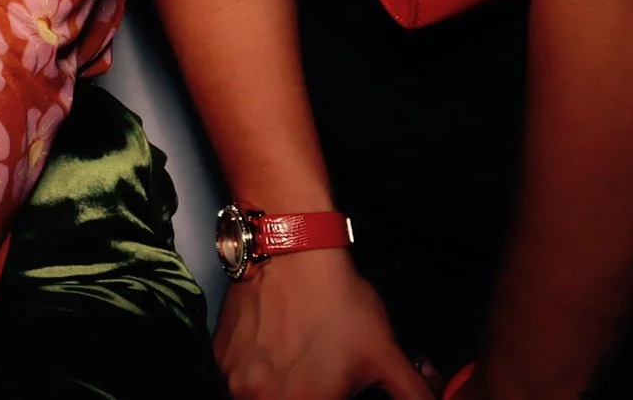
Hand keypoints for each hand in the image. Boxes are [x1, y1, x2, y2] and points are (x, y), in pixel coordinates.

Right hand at [213, 249, 432, 399]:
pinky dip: (257, 375)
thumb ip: (414, 395)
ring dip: (280, 389)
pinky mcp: (219, 359)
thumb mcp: (387, 354)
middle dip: (309, 393)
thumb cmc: (335, 299)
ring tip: (298, 359)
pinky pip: (238, 381)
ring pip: (261, 397)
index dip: (334, 399)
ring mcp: (235, 382)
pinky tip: (276, 348)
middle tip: (319, 375)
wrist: (290, 248)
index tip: (336, 389)